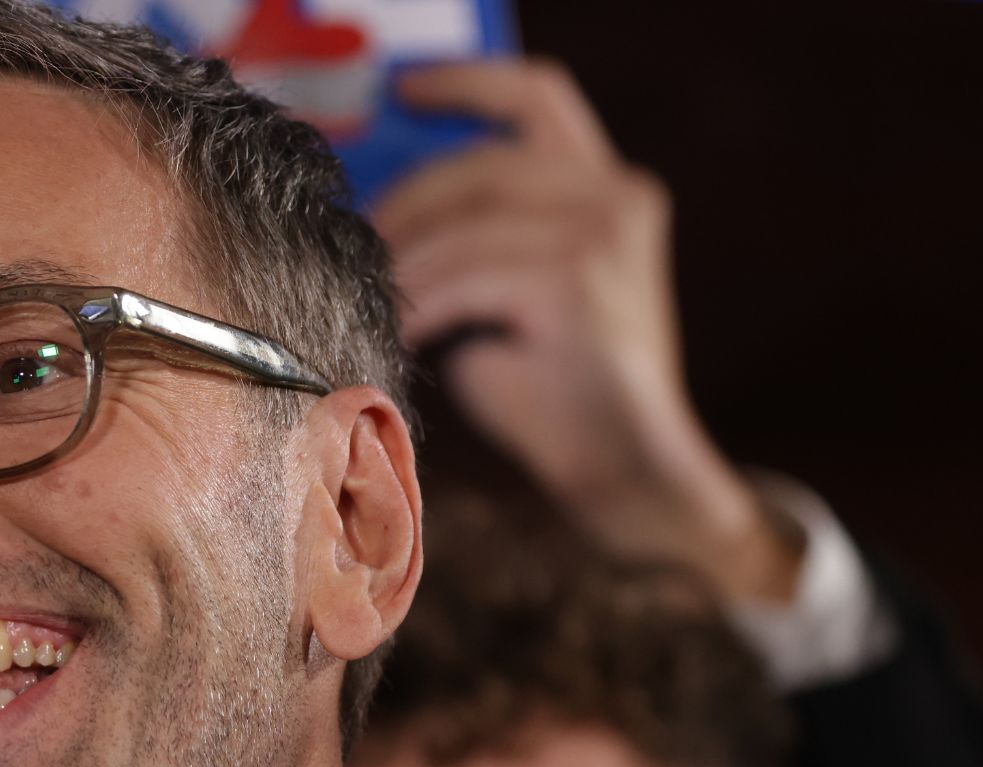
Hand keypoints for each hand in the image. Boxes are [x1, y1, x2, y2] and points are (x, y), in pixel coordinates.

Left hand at [375, 59, 799, 603]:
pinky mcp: (575, 285)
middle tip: (358, 254)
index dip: (467, 83)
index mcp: (609, 187)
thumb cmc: (554, 389)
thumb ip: (476, 235)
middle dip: (403, 209)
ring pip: (459, 232)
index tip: (404, 89)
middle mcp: (616, 197)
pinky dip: (422, 312)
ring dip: (404, 274)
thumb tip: (377, 214)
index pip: (536, 99)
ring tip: (377, 309)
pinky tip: (407, 341)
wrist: (624, 468)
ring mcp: (603, 237)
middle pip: (475, 168)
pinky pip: (462, 281)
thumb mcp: (514, 291)